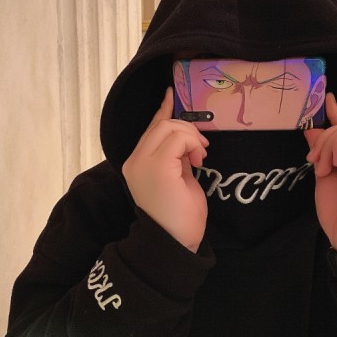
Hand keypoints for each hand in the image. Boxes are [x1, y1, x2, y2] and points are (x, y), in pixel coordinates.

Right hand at [122, 87, 208, 251]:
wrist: (175, 243)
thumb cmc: (179, 219)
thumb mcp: (178, 180)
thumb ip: (176, 159)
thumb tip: (186, 143)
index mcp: (138, 164)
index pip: (150, 129)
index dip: (163, 111)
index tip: (171, 94)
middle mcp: (135, 160)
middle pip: (162, 124)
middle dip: (186, 129)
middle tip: (201, 151)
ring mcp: (143, 162)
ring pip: (170, 127)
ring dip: (191, 137)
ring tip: (199, 158)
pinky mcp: (157, 165)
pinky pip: (178, 137)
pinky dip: (193, 144)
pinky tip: (197, 161)